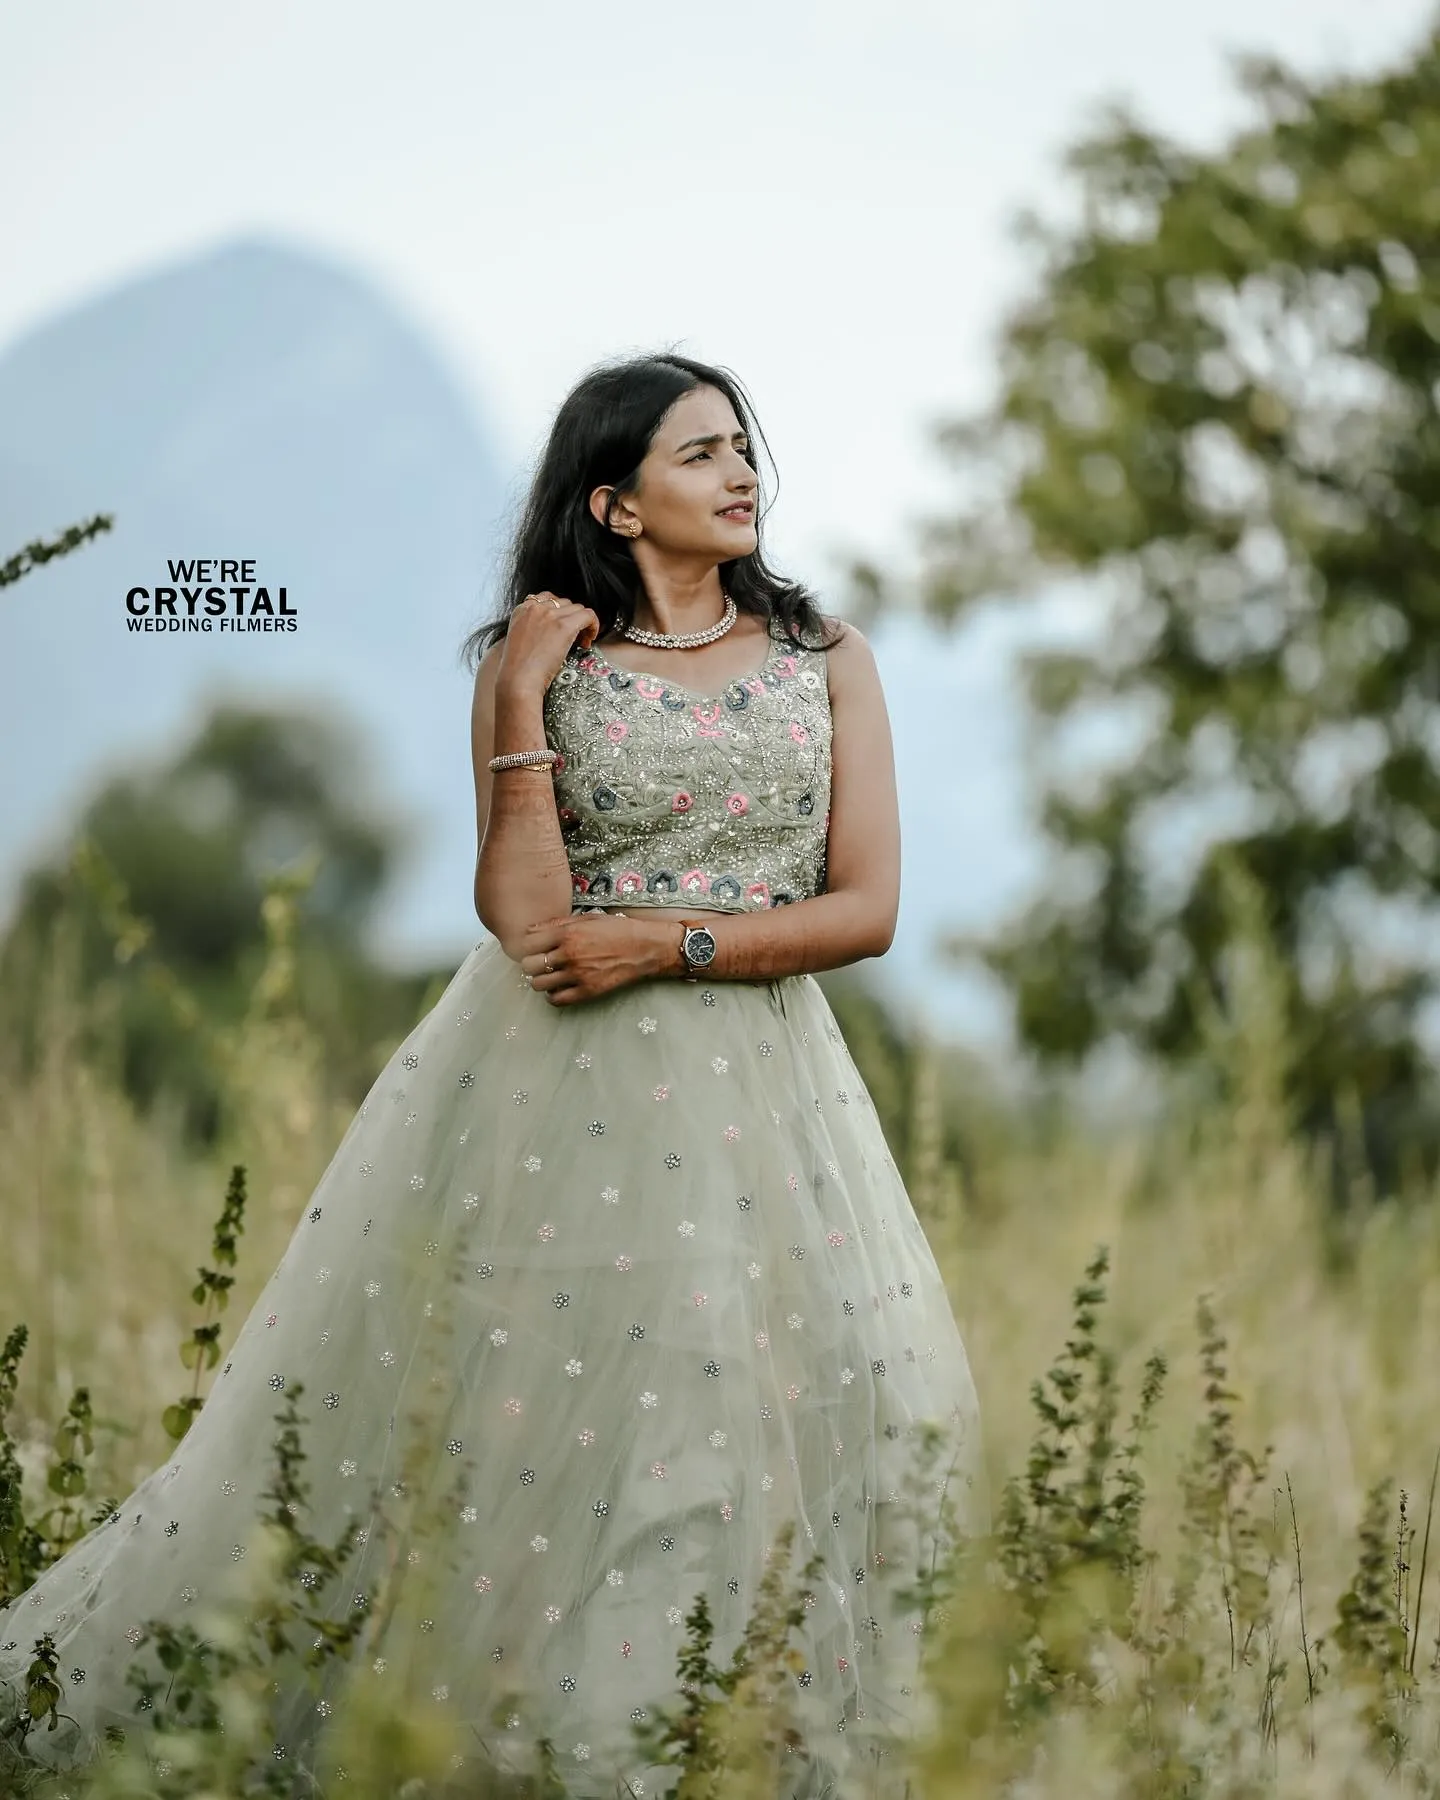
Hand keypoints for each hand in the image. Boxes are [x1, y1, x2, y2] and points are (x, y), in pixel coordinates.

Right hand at [498, 592, 601, 698]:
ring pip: (578, 608)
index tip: (563, 628)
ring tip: (581, 642)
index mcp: (522, 610)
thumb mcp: (519, 640)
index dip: (560, 613)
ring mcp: (550, 615)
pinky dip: (594, 625)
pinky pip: (588, 615)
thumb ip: (532, 628)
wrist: (518, 681)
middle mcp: (535, 608)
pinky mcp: (564, 626)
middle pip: (565, 603)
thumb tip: (552, 630)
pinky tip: (590, 639)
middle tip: (574, 638)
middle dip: (572, 618)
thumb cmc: (518, 669)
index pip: (548, 599)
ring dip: (583, 623)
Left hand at [518, 912, 673, 1005]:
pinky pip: (556, 1000)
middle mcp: (569, 954)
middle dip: (532, 963)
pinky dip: (553, 995)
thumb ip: (558, 923)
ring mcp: (577, 975)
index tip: (536, 946)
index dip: (529, 944)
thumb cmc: (617, 930)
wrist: (645, 948)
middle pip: (528, 965)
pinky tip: (561, 987)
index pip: (528, 942)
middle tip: (542, 961)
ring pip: (538, 984)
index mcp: (567, 933)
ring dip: (541, 979)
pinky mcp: (587, 991)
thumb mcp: (587, 918)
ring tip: (551, 975)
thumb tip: (532, 930)